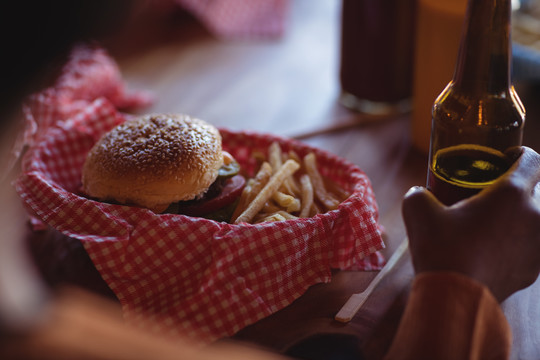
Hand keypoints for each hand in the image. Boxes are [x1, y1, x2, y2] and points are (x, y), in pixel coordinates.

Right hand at [402, 146, 539, 301]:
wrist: (454, 298)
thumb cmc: (440, 249)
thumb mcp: (418, 210)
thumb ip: (419, 192)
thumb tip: (419, 192)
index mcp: (512, 194)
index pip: (533, 160)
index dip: (519, 154)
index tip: (504, 158)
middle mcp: (535, 215)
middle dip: (521, 184)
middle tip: (495, 189)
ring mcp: (539, 244)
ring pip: (538, 216)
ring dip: (522, 213)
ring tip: (498, 219)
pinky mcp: (536, 268)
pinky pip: (533, 243)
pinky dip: (521, 239)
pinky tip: (496, 245)